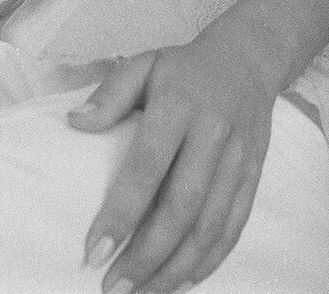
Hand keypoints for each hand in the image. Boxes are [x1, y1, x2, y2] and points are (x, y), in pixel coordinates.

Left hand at [70, 37, 276, 293]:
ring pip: (210, 226)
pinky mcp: (253, 176)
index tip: (93, 251)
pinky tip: (182, 281)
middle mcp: (213, 136)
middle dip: (147, 256)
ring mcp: (238, 160)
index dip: (121, 213)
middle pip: (182, 208)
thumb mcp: (144, 63)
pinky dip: (209, 260)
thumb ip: (110, 94)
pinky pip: (234, 227)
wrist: (250, 58)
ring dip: (176, 268)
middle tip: (114, 287)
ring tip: (142, 293)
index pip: (147, 167)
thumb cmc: (185, 67)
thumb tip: (75, 124)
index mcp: (180, 106)